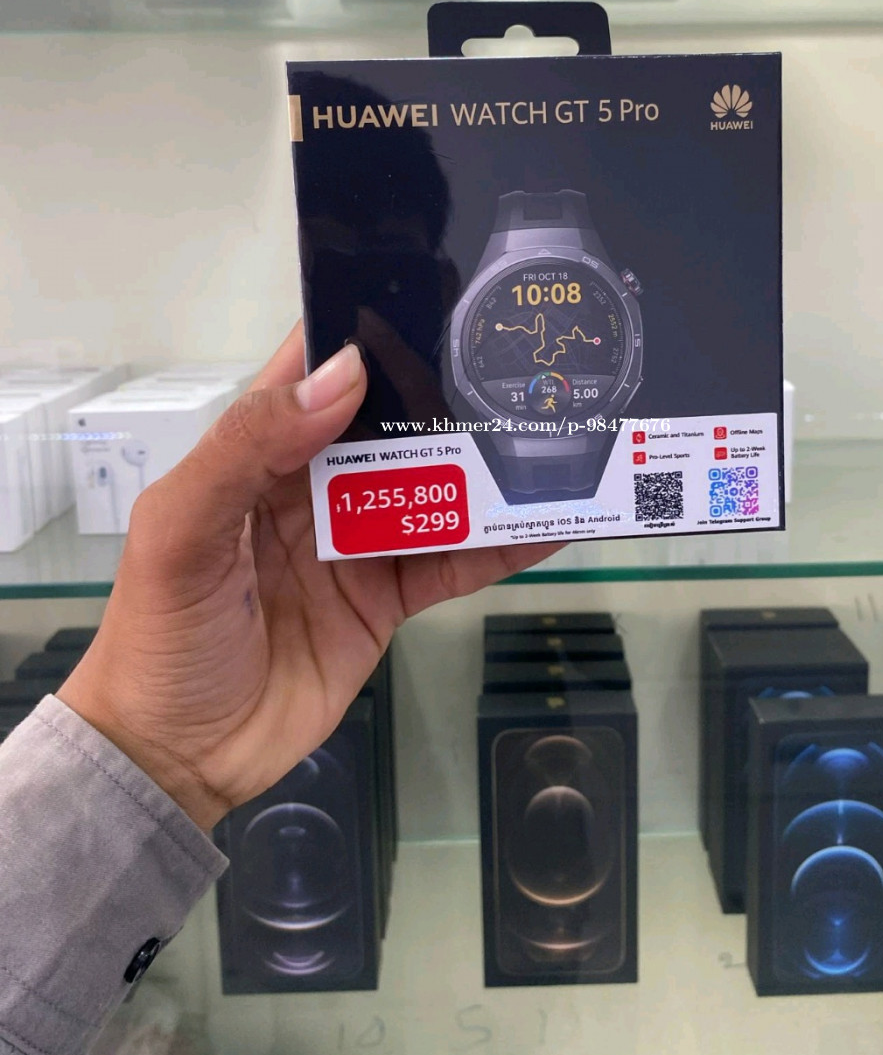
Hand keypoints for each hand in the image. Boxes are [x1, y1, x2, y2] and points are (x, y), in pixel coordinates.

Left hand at [58, 326, 560, 830]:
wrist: (178, 758)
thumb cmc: (160, 637)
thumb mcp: (180, 532)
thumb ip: (248, 448)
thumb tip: (344, 375)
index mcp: (256, 454)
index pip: (314, 374)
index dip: (365, 333)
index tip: (434, 295)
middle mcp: (314, 487)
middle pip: (390, 424)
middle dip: (446, 391)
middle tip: (519, 358)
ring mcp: (357, 542)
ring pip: (433, 487)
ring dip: (484, 464)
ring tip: (550, 428)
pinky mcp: (389, 599)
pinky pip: (453, 562)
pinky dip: (501, 545)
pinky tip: (549, 523)